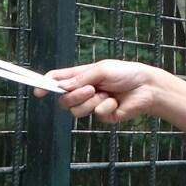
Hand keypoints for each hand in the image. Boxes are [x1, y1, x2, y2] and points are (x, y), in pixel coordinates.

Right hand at [41, 59, 165, 123]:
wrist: (147, 88)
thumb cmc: (126, 73)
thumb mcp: (102, 70)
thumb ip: (81, 78)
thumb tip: (62, 86)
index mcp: (81, 76)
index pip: (58, 80)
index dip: (46, 85)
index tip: (38, 91)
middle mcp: (84, 91)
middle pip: (63, 100)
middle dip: (74, 96)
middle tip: (90, 89)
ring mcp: (92, 104)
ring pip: (77, 110)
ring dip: (90, 102)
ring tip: (106, 95)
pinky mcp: (103, 115)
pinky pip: (96, 114)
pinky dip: (106, 107)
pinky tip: (115, 102)